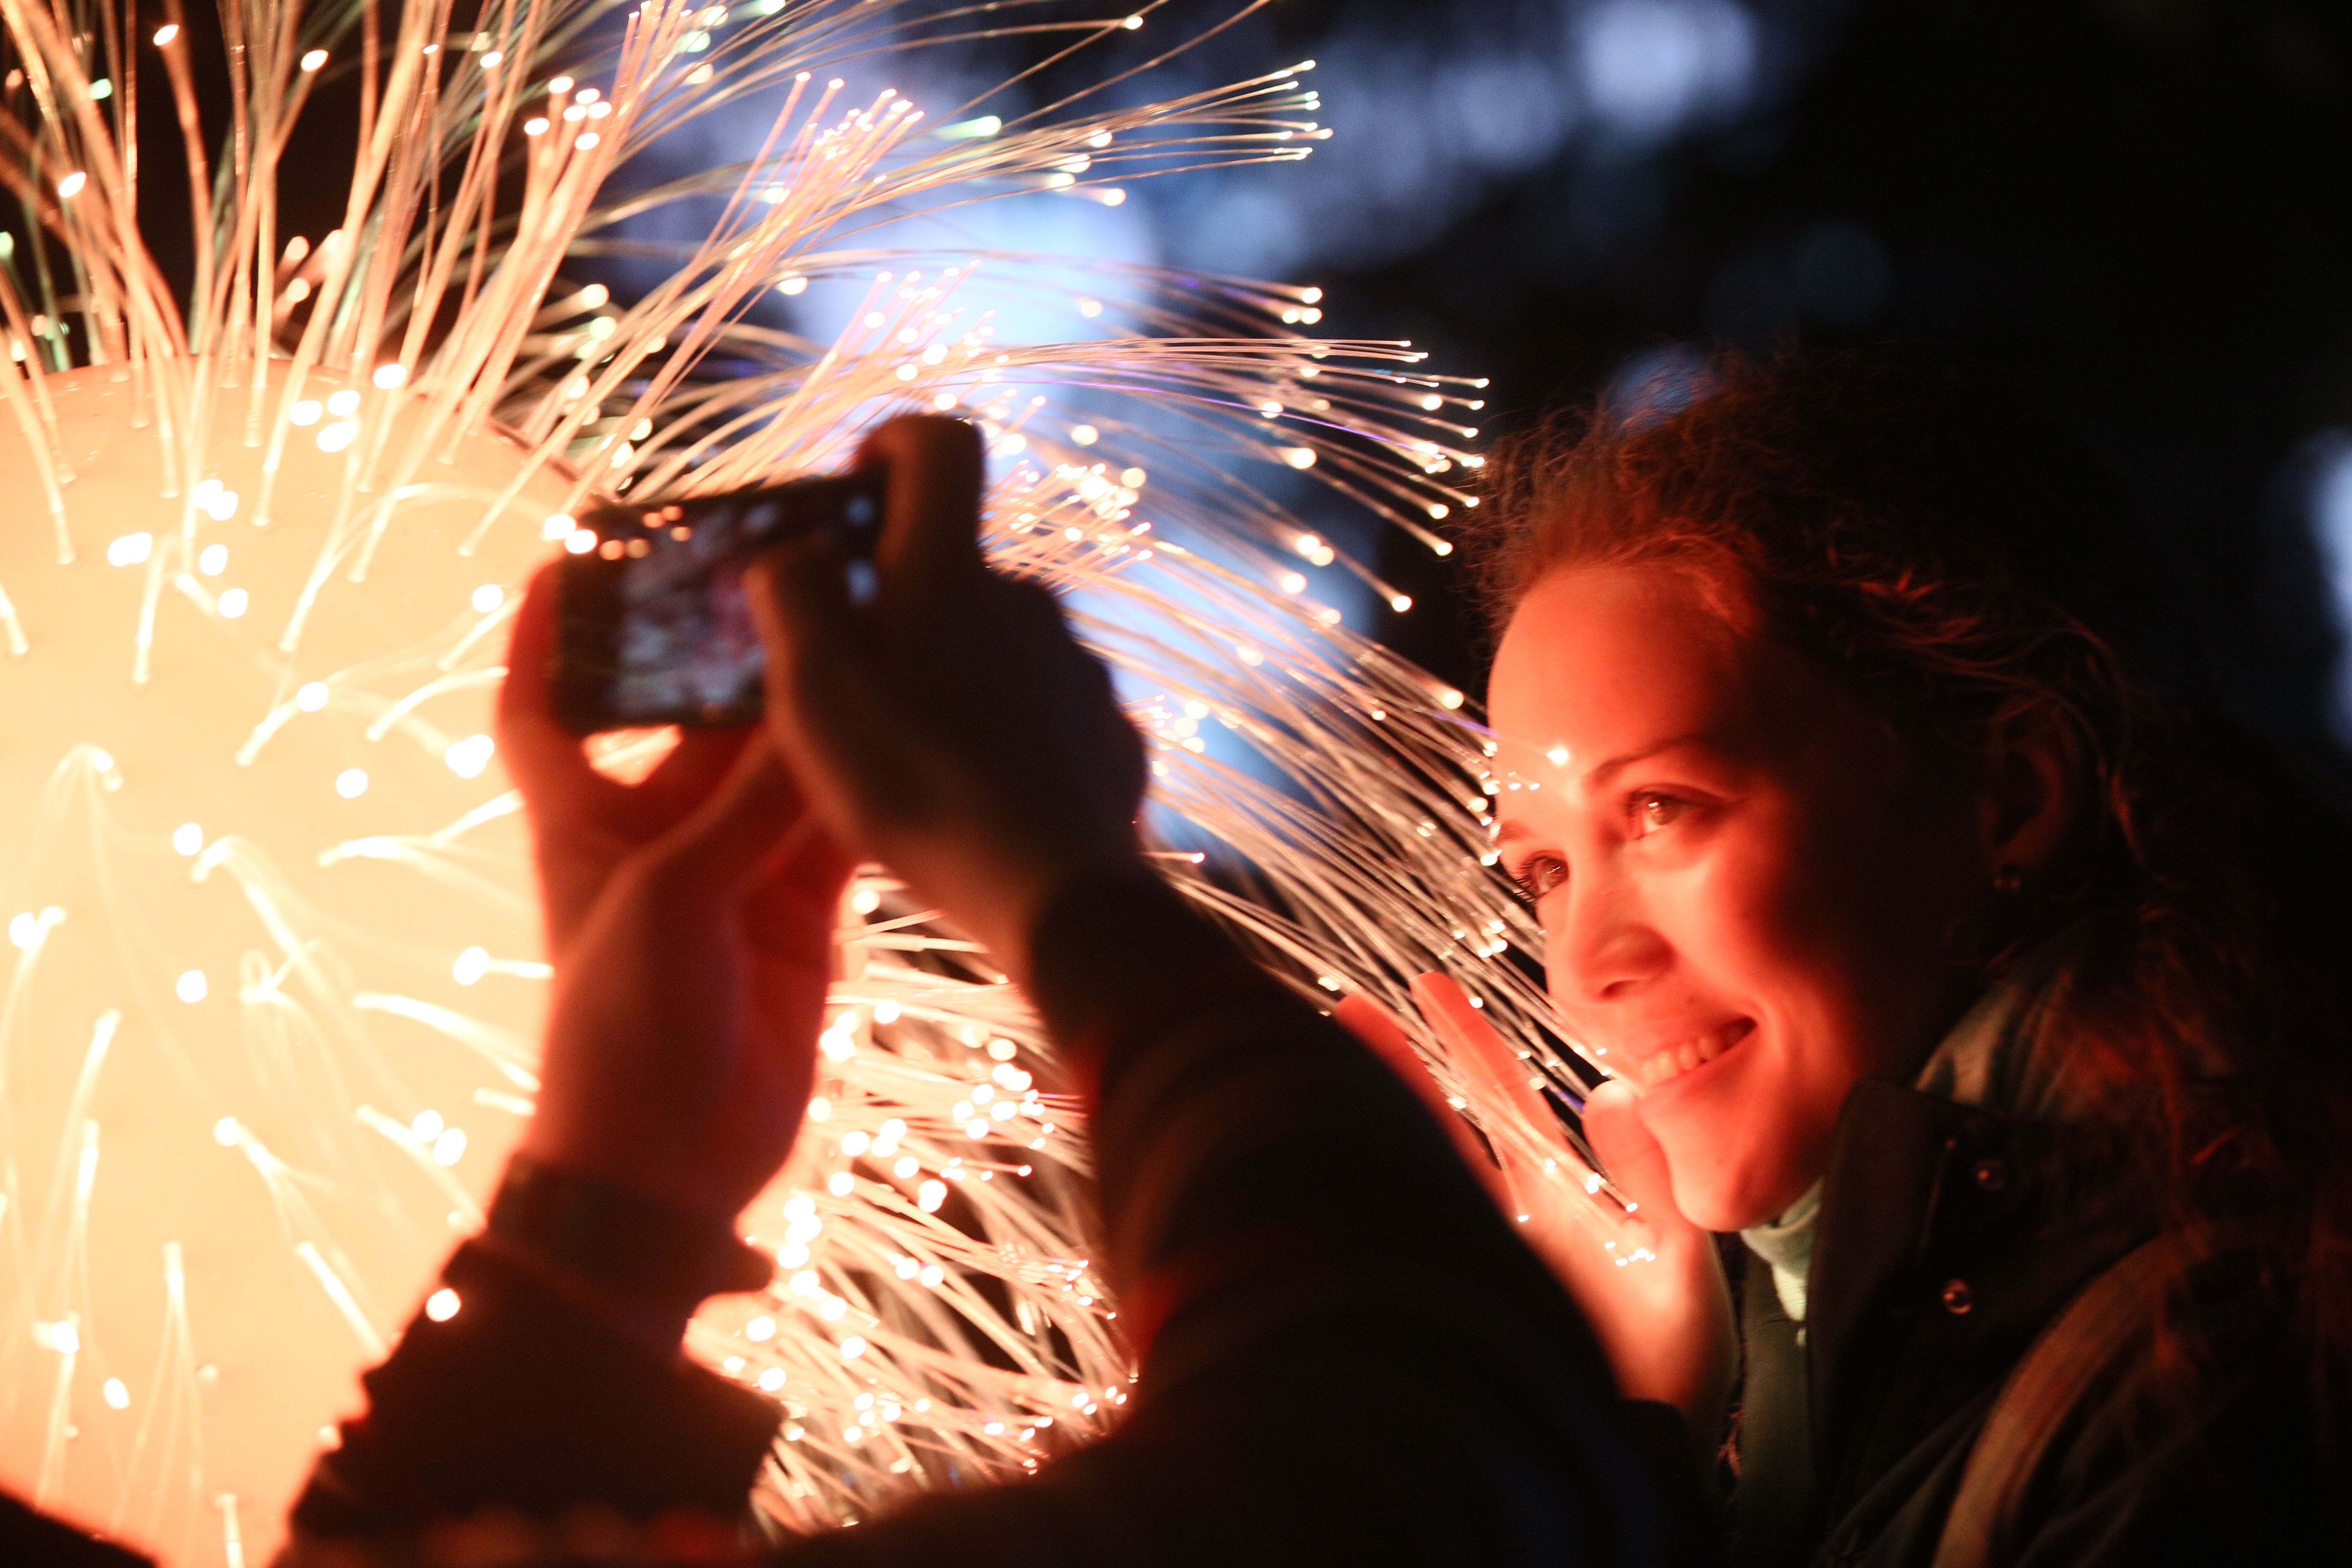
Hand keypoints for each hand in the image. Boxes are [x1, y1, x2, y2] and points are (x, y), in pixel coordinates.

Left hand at [497, 564, 852, 1227]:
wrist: (666, 1166)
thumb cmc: (622, 1029)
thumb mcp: (671, 899)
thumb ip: (742, 808)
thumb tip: (807, 712)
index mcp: (583, 820)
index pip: (542, 706)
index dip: (545, 630)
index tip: (577, 553)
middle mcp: (656, 832)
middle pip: (688, 718)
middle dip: (730, 655)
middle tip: (792, 574)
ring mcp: (730, 872)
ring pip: (772, 769)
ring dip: (809, 715)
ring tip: (865, 635)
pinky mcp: (794, 915)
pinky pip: (828, 832)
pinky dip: (858, 790)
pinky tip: (903, 736)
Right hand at [744, 415, 1146, 985]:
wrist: (1054, 893)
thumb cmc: (917, 786)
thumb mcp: (814, 690)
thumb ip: (793, 597)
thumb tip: (797, 552)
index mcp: (952, 574)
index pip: (940, 444)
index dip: (893, 445)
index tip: (856, 495)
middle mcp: (1029, 601)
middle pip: (959, 564)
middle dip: (905, 600)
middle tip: (857, 679)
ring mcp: (1079, 668)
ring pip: (1002, 641)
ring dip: (956, 671)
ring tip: (915, 752)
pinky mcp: (1109, 732)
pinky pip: (1045, 708)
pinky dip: (1006, 730)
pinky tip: (977, 793)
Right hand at [1337, 975, 1734, 1440]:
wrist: (1652, 1447)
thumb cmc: (1678, 1368)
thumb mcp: (1681, 1261)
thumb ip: (1650, 1179)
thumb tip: (1613, 1088)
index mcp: (1561, 1199)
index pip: (1506, 1103)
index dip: (1469, 1042)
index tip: (1430, 985)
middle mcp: (1506, 1222)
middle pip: (1441, 1124)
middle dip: (1397, 1064)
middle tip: (1346, 1007)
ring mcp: (1475, 1258)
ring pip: (1419, 1171)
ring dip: (1379, 1116)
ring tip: (1323, 1062)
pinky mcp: (1458, 1295)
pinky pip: (1412, 1231)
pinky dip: (1373, 1193)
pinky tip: (1335, 1159)